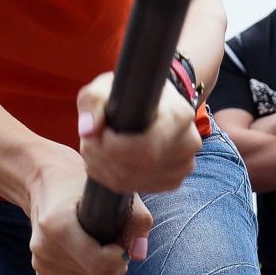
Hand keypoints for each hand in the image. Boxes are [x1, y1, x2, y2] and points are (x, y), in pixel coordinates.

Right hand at [27, 149, 153, 274]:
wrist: (45, 183)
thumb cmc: (80, 183)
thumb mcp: (111, 189)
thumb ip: (136, 218)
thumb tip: (140, 253)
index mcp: (56, 225)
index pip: (98, 264)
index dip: (119, 255)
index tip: (121, 237)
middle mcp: (43, 247)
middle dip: (115, 262)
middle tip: (114, 237)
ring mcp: (40, 261)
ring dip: (104, 267)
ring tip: (99, 240)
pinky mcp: (42, 270)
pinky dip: (91, 271)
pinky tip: (87, 249)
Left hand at [75, 72, 200, 195]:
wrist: (154, 104)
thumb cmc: (129, 93)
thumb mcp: (106, 86)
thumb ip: (94, 102)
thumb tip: (88, 130)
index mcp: (179, 115)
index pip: (146, 147)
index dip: (114, 147)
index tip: (99, 133)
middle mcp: (187, 144)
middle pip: (137, 167)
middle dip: (102, 158)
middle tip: (88, 143)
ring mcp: (182, 166)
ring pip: (132, 181)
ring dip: (102, 169)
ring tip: (92, 150)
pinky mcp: (172, 181)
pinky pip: (135, 188)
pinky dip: (111, 179)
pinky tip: (104, 162)